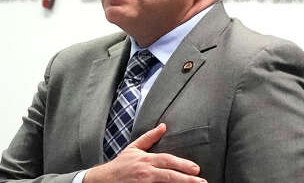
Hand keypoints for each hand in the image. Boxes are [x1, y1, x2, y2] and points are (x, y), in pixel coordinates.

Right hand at [84, 124, 205, 182]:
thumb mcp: (134, 148)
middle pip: (169, 175)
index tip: (196, 168)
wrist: (103, 180)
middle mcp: (146, 173)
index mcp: (146, 160)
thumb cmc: (120, 165)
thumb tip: (163, 126)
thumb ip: (150, 138)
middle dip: (186, 179)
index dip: (182, 164)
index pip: (167, 161)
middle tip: (201, 181)